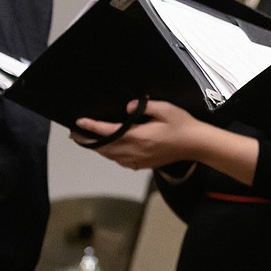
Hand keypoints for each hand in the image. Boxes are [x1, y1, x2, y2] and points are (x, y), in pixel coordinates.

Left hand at [71, 99, 202, 169]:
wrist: (195, 144)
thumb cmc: (182, 125)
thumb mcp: (167, 109)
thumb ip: (146, 106)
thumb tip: (128, 106)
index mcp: (139, 137)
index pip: (109, 132)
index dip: (92, 127)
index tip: (80, 122)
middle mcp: (135, 151)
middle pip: (104, 148)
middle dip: (88, 141)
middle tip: (75, 133)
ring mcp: (137, 160)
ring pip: (110, 156)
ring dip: (97, 148)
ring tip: (87, 140)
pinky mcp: (141, 165)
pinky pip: (119, 160)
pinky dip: (109, 154)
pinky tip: (109, 148)